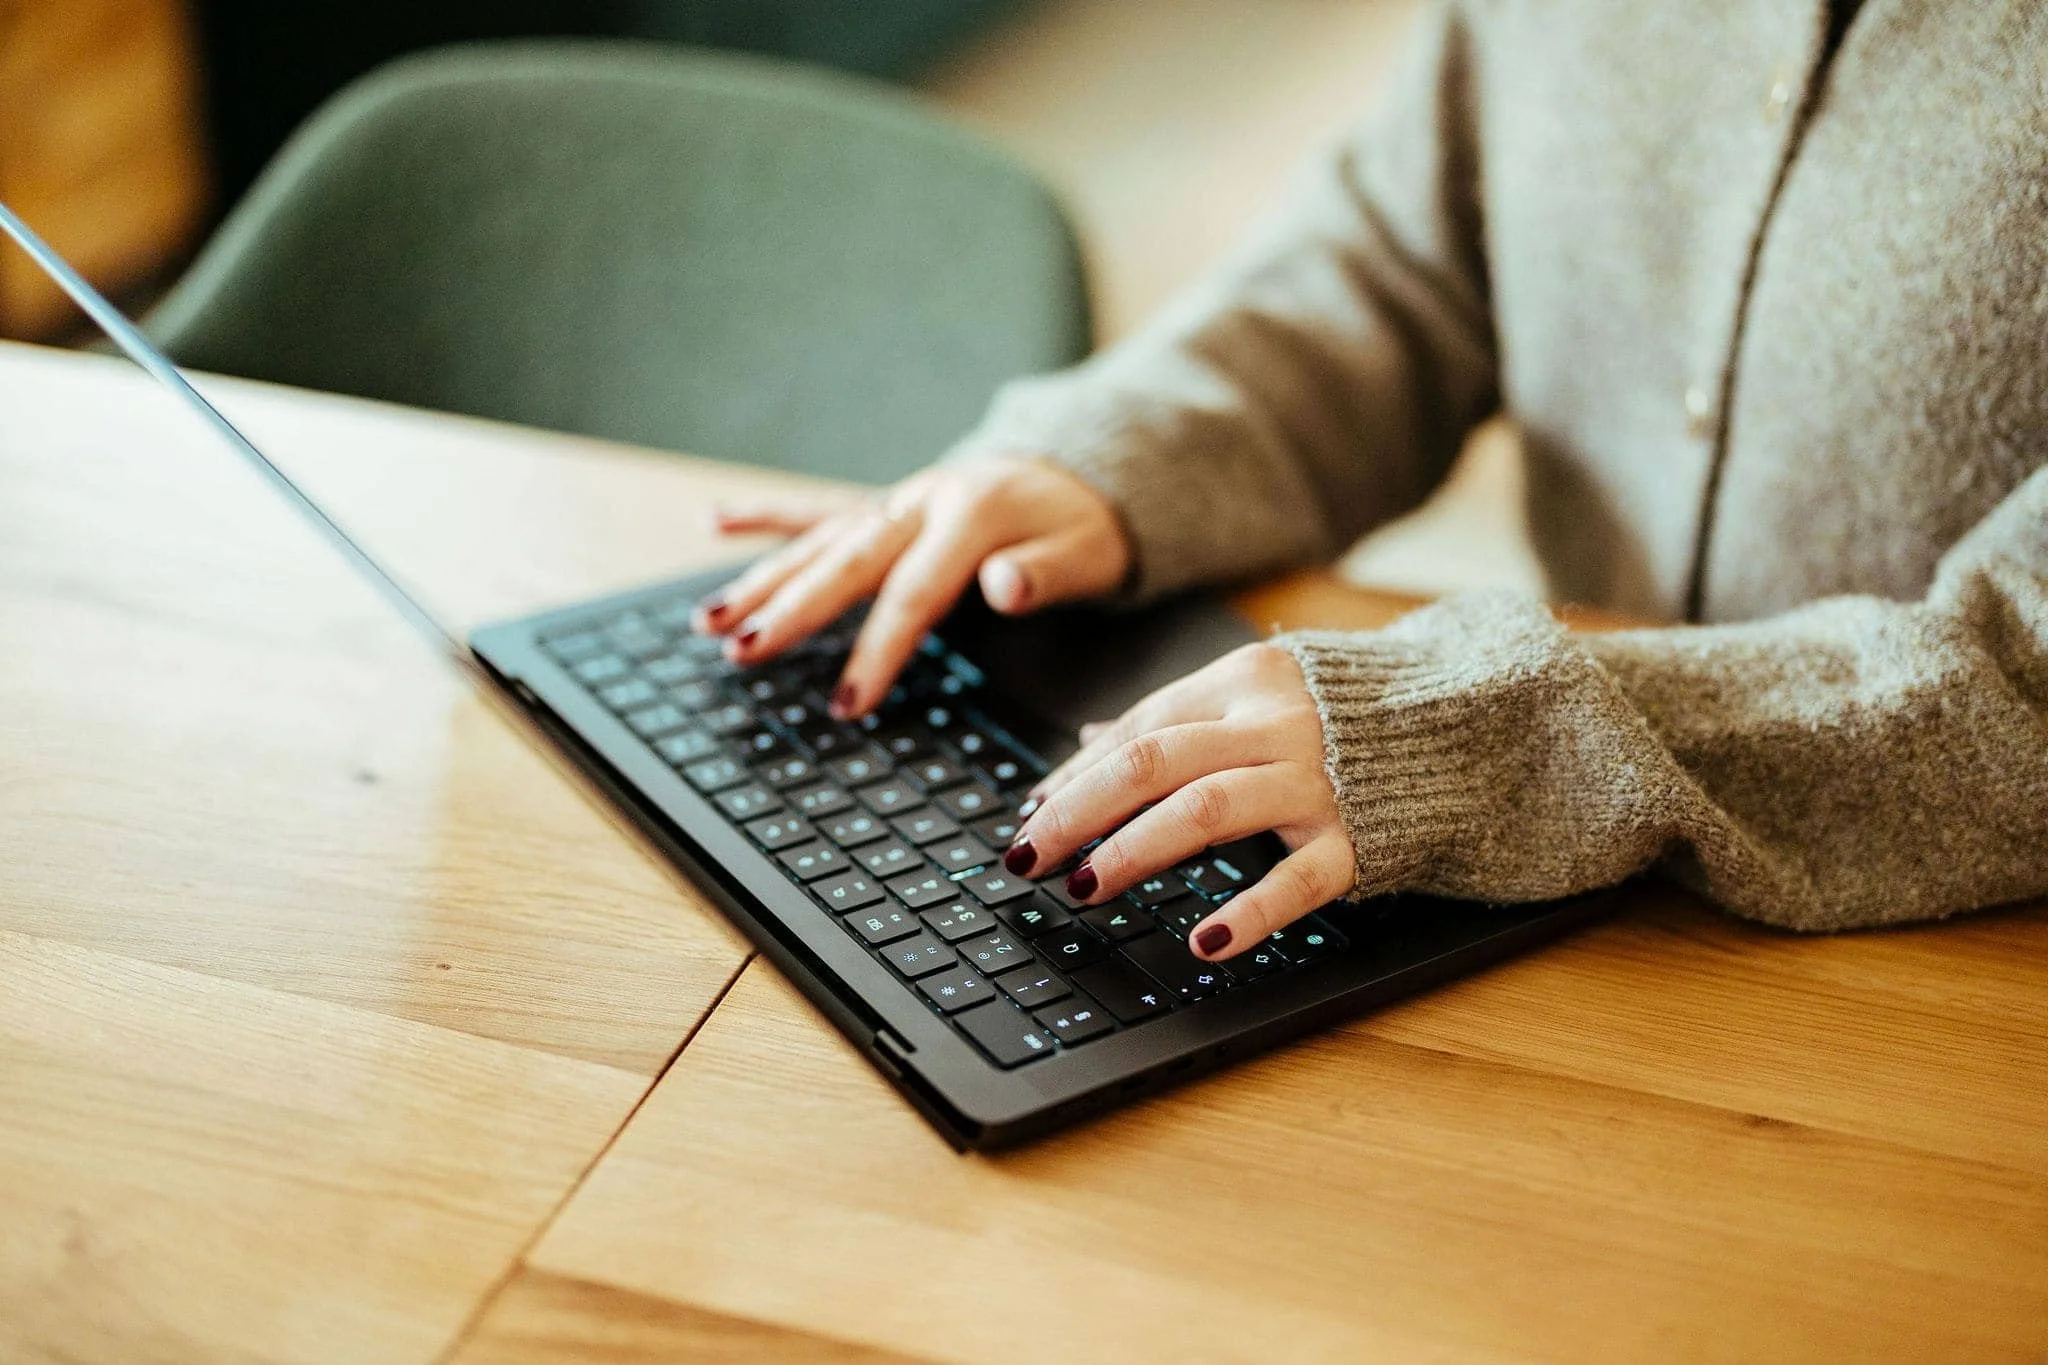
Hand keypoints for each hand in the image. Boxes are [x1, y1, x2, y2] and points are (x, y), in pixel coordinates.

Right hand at [693, 456, 1130, 716]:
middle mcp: (921, 502)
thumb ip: (1045, 574)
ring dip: (762, 578)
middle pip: (846, 562)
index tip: (848, 703)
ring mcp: (898, 500)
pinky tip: (715, 521)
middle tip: (742, 651)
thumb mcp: (1087, 555)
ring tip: (708, 618)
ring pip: (820, 541)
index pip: (913, 594)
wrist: (1082, 469)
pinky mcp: (886, 504)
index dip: (877, 650)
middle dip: (789, 611)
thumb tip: (1005, 586)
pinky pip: (820, 508)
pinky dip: (768, 515)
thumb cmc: (1084, 526)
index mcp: (970, 517)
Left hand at [1003, 643, 1354, 961]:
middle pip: (1149, 762)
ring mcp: (1316, 781)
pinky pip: (1294, 880)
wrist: (1473, 728)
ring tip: (1086, 887)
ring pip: (1201, 809)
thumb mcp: (1262, 696)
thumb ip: (1180, 719)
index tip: (1028, 816)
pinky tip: (1205, 942)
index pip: (1138, 729)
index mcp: (1244, 681)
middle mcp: (1273, 724)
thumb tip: (1089, 742)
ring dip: (1132, 851)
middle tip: (1029, 856)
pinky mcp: (1355, 838)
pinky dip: (1246, 912)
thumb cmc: (1352, 717)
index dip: (1074, 776)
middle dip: (1076, 813)